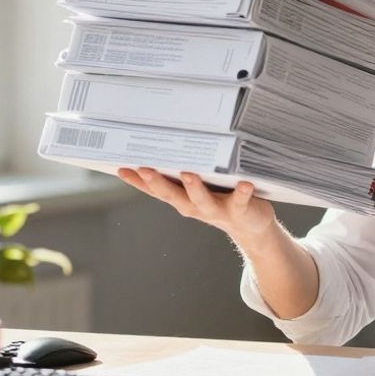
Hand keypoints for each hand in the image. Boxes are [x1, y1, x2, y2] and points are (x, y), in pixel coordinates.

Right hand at [117, 168, 277, 244]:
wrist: (252, 227)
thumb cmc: (221, 199)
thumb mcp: (198, 189)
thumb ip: (183, 175)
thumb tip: (165, 148)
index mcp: (183, 199)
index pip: (156, 190)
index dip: (138, 182)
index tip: (121, 168)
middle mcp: (196, 206)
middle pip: (173, 196)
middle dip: (158, 183)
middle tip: (145, 169)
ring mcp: (217, 209)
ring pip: (202, 200)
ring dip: (194, 188)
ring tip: (188, 174)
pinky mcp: (240, 209)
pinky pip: (241, 200)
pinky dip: (242, 192)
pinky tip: (244, 184)